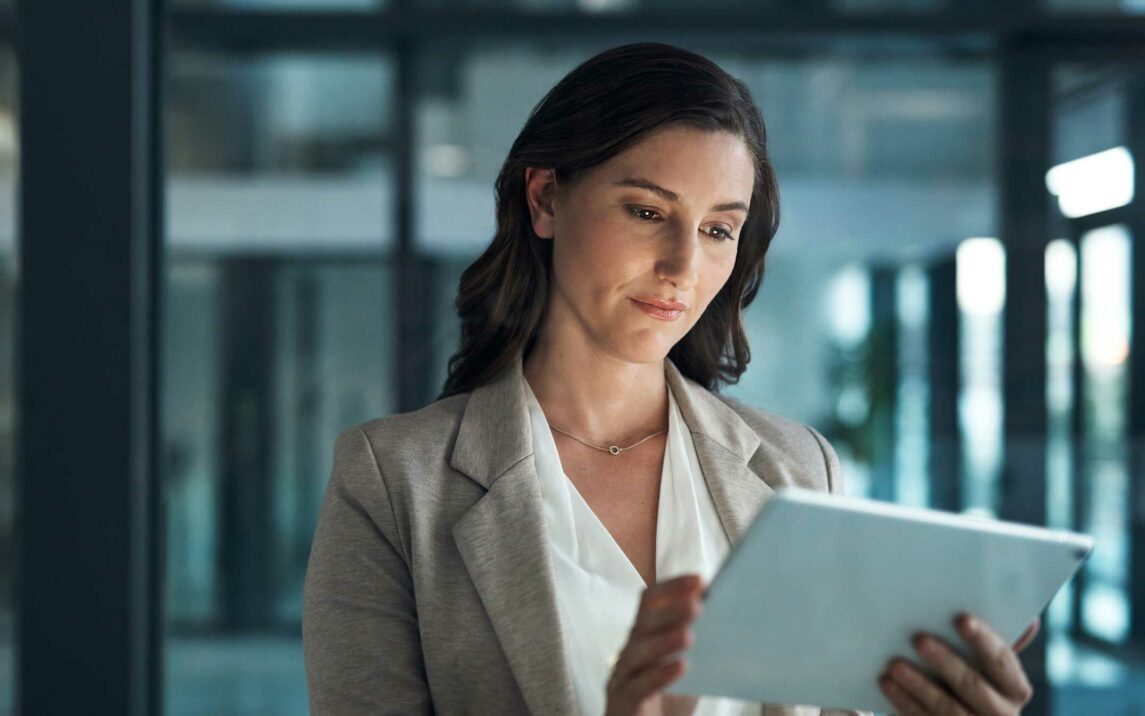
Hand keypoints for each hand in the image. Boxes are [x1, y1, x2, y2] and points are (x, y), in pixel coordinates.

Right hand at [604, 574, 704, 715]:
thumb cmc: (666, 700)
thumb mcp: (687, 667)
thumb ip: (699, 643)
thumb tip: (727, 613)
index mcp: (644, 635)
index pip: (650, 600)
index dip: (672, 587)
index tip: (699, 580)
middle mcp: (630, 650)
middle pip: (644, 621)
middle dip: (670, 611)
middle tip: (697, 606)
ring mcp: (623, 674)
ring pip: (637, 650)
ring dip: (664, 640)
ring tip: (689, 636)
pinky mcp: (622, 700)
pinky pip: (638, 685)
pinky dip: (659, 675)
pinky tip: (681, 667)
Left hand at [878, 614, 1040, 715]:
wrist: (958, 713)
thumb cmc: (968, 674)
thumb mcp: (983, 663)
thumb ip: (988, 642)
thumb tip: (1024, 619)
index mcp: (1015, 688)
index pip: (1002, 661)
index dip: (982, 640)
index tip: (961, 618)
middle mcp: (1001, 713)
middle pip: (973, 686)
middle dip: (945, 662)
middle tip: (919, 639)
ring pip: (947, 708)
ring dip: (918, 684)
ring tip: (894, 664)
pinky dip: (904, 701)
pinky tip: (887, 682)